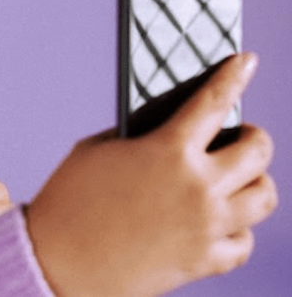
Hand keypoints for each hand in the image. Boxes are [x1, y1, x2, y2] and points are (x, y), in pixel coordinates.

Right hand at [26, 52, 277, 296]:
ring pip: (265, 197)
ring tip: (237, 180)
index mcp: (166, 150)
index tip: (247, 61)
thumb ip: (138, 138)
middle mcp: (197, 186)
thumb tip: (168, 131)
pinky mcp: (204, 261)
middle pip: (258, 151)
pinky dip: (237, 229)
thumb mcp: (96, 151)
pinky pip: (244, 241)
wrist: (57, 262)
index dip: (234, 75)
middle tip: (242, 136)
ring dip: (255, 182)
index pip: (213, 101)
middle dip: (255, 137)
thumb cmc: (69, 202)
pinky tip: (220, 222)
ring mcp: (206, 225)